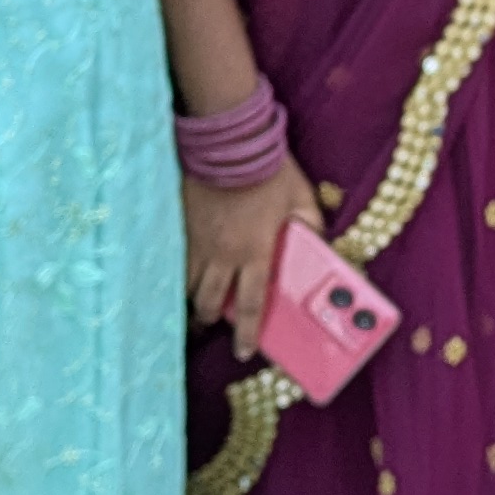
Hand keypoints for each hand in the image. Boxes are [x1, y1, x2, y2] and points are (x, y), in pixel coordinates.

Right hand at [185, 149, 321, 360]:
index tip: (244, 352)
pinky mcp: (179, 227)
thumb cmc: (268, 170)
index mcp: (255, 252)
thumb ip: (311, 224)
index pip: (253, 304)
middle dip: (210, 320)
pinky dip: (177, 273)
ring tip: (194, 304)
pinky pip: (174, 261)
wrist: (229, 142)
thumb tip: (319, 242)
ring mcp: (197, 242)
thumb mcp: (301, 197)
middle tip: (212, 325)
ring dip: (193, 299)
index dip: (248, 333)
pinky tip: (177, 275)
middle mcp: (223, 255)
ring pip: (189, 285)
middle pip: (211, 302)